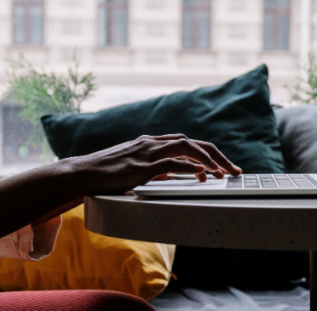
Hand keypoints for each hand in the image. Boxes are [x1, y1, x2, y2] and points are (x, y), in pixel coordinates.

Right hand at [67, 134, 241, 195]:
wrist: (81, 173)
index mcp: (152, 142)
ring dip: (208, 159)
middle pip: (193, 142)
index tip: (224, 166)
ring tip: (223, 173)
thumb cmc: (105, 173)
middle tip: (235, 170)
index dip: (209, 153)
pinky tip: (201, 173)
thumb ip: (154, 168)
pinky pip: (170, 163)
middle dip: (218, 155)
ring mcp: (146, 153)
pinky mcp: (140, 167)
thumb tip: (171, 175)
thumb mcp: (135, 167)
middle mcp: (152, 143)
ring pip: (186, 147)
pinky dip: (188, 167)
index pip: (188, 142)